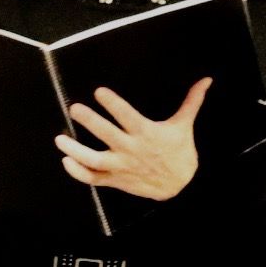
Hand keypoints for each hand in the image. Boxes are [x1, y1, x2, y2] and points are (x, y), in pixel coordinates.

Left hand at [60, 78, 209, 201]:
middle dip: (90, 122)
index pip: (127, 116)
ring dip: (75, 150)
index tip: (99, 92)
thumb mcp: (183, 126)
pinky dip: (77, 172)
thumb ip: (191, 102)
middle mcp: (131, 149)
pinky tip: (66, 159)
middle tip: (74, 108)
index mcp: (147, 133)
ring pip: (94, 160)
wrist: (182, 187)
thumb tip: (206, 80)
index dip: (113, 104)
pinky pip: (93, 178)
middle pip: (108, 135)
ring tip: (59, 139)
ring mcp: (121, 166)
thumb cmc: (179, 152)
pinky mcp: (115, 179)